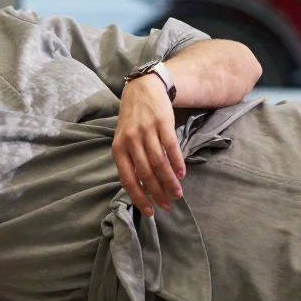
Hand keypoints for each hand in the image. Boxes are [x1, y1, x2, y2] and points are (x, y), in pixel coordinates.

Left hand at [113, 76, 186, 216]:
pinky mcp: (162, 124)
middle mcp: (131, 141)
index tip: (150, 211)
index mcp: (118, 148)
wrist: (142, 89)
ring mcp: (146, 132)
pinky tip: (181, 174)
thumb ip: (129, 160)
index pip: (127, 179)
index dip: (139, 197)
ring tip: (177, 193)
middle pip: (145, 174)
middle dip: (157, 193)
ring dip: (169, 182)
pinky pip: (171, 148)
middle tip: (167, 205)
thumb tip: (140, 188)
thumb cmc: (132, 120)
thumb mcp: (123, 139)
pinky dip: (177, 163)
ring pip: (159, 163)